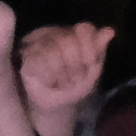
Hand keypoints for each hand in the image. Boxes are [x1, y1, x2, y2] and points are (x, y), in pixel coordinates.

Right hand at [17, 20, 112, 135]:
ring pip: (52, 50)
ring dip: (63, 72)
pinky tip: (51, 82)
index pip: (83, 28)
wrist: (55, 107)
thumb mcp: (92, 70)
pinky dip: (50, 75)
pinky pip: (38, 60)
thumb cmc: (75, 85)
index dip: (89, 45)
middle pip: (67, 39)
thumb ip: (98, 49)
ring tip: (64, 83)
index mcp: (73, 34)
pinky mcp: (25, 58)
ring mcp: (37, 44)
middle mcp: (54, 34)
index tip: (91, 63)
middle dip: (76, 63)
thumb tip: (110, 30)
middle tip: (77, 78)